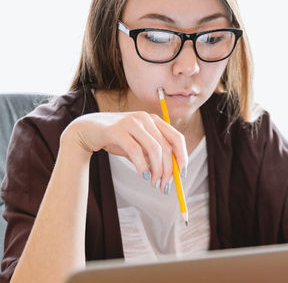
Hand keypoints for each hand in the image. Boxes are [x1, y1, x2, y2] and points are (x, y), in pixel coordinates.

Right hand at [62, 111, 187, 192]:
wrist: (88, 129)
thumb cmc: (117, 139)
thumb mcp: (139, 146)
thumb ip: (153, 156)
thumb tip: (170, 175)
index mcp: (154, 121)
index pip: (177, 138)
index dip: (182, 157)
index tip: (181, 175)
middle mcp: (146, 119)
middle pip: (166, 147)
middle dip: (168, 170)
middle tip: (164, 185)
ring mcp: (132, 122)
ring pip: (154, 149)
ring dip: (156, 170)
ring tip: (153, 182)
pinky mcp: (117, 130)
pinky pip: (135, 150)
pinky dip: (142, 165)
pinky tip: (143, 175)